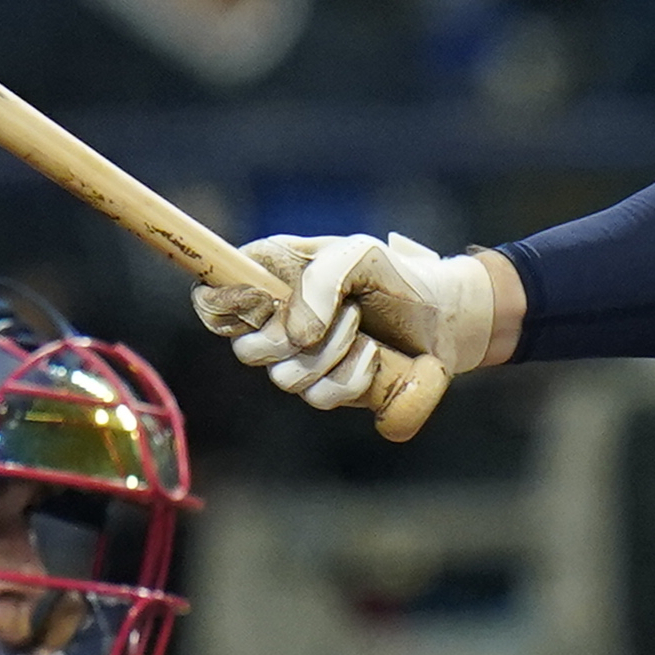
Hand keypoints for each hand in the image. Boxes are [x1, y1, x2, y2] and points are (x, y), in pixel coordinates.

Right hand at [203, 233, 501, 435]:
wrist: (444, 315)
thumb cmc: (393, 276)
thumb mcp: (359, 255)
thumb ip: (322, 279)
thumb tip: (296, 334)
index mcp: (267, 284)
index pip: (211, 303)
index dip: (221, 307)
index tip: (259, 302)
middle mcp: (276, 328)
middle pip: (247, 351)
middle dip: (291, 336)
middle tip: (341, 312)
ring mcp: (301, 365)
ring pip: (287, 379)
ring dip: (331, 352)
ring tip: (363, 326)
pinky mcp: (331, 394)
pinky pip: (323, 398)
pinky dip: (354, 376)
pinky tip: (375, 354)